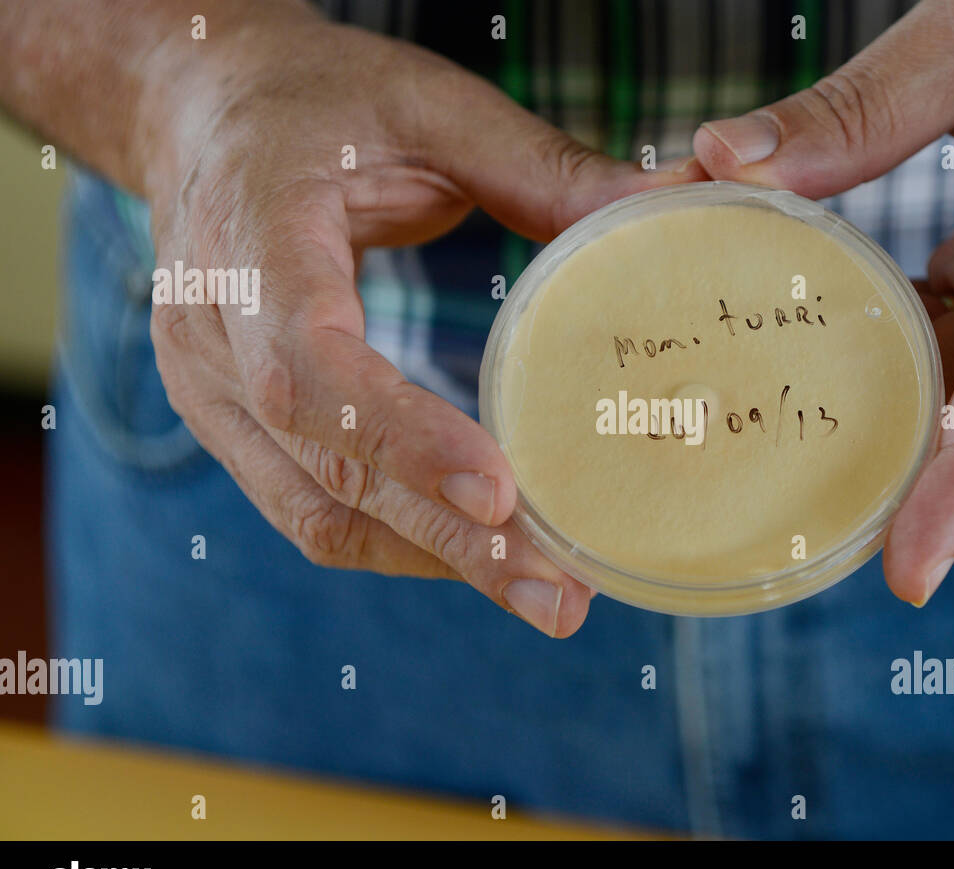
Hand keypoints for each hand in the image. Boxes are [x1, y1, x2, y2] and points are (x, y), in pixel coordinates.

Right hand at [142, 8, 704, 634]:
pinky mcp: (230, 420)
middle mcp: (211, 330)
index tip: (500, 495)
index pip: (312, 363)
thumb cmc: (318, 100)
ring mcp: (209, 388)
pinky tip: (478, 553)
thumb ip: (542, 167)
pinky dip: (397, 539)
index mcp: (251, 235)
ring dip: (432, 560)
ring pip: (316, 512)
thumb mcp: (430, 105)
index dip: (402, 438)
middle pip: (326, 468)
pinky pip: (310, 507)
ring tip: (544, 591)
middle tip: (561, 598)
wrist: (201, 108)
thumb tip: (667, 208)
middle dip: (449, 543)